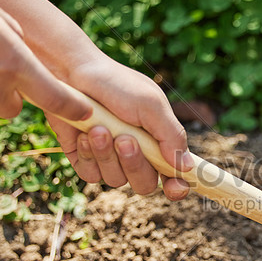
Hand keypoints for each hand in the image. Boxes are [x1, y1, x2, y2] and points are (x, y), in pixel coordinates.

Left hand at [46, 59, 191, 200]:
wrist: (73, 73)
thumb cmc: (116, 84)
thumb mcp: (151, 105)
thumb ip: (172, 135)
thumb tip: (188, 166)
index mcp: (159, 142)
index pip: (173, 175)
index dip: (177, 186)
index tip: (175, 187)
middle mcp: (136, 155)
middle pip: (144, 184)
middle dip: (135, 164)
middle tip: (124, 139)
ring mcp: (110, 160)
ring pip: (116, 180)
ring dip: (107, 155)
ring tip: (98, 128)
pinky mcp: (85, 160)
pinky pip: (91, 176)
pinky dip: (88, 156)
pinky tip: (84, 134)